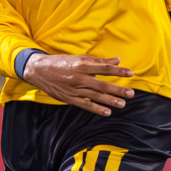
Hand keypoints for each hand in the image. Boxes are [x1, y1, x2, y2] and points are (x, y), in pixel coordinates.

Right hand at [21, 53, 136, 116]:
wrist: (39, 70)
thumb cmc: (61, 63)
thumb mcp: (79, 58)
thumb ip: (99, 61)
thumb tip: (117, 60)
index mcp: (82, 65)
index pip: (104, 68)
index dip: (118, 71)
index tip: (130, 73)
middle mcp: (79, 77)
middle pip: (102, 85)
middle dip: (117, 89)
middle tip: (131, 93)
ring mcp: (74, 89)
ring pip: (95, 96)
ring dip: (110, 100)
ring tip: (122, 104)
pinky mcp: (69, 98)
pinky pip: (85, 105)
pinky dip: (96, 109)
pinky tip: (107, 112)